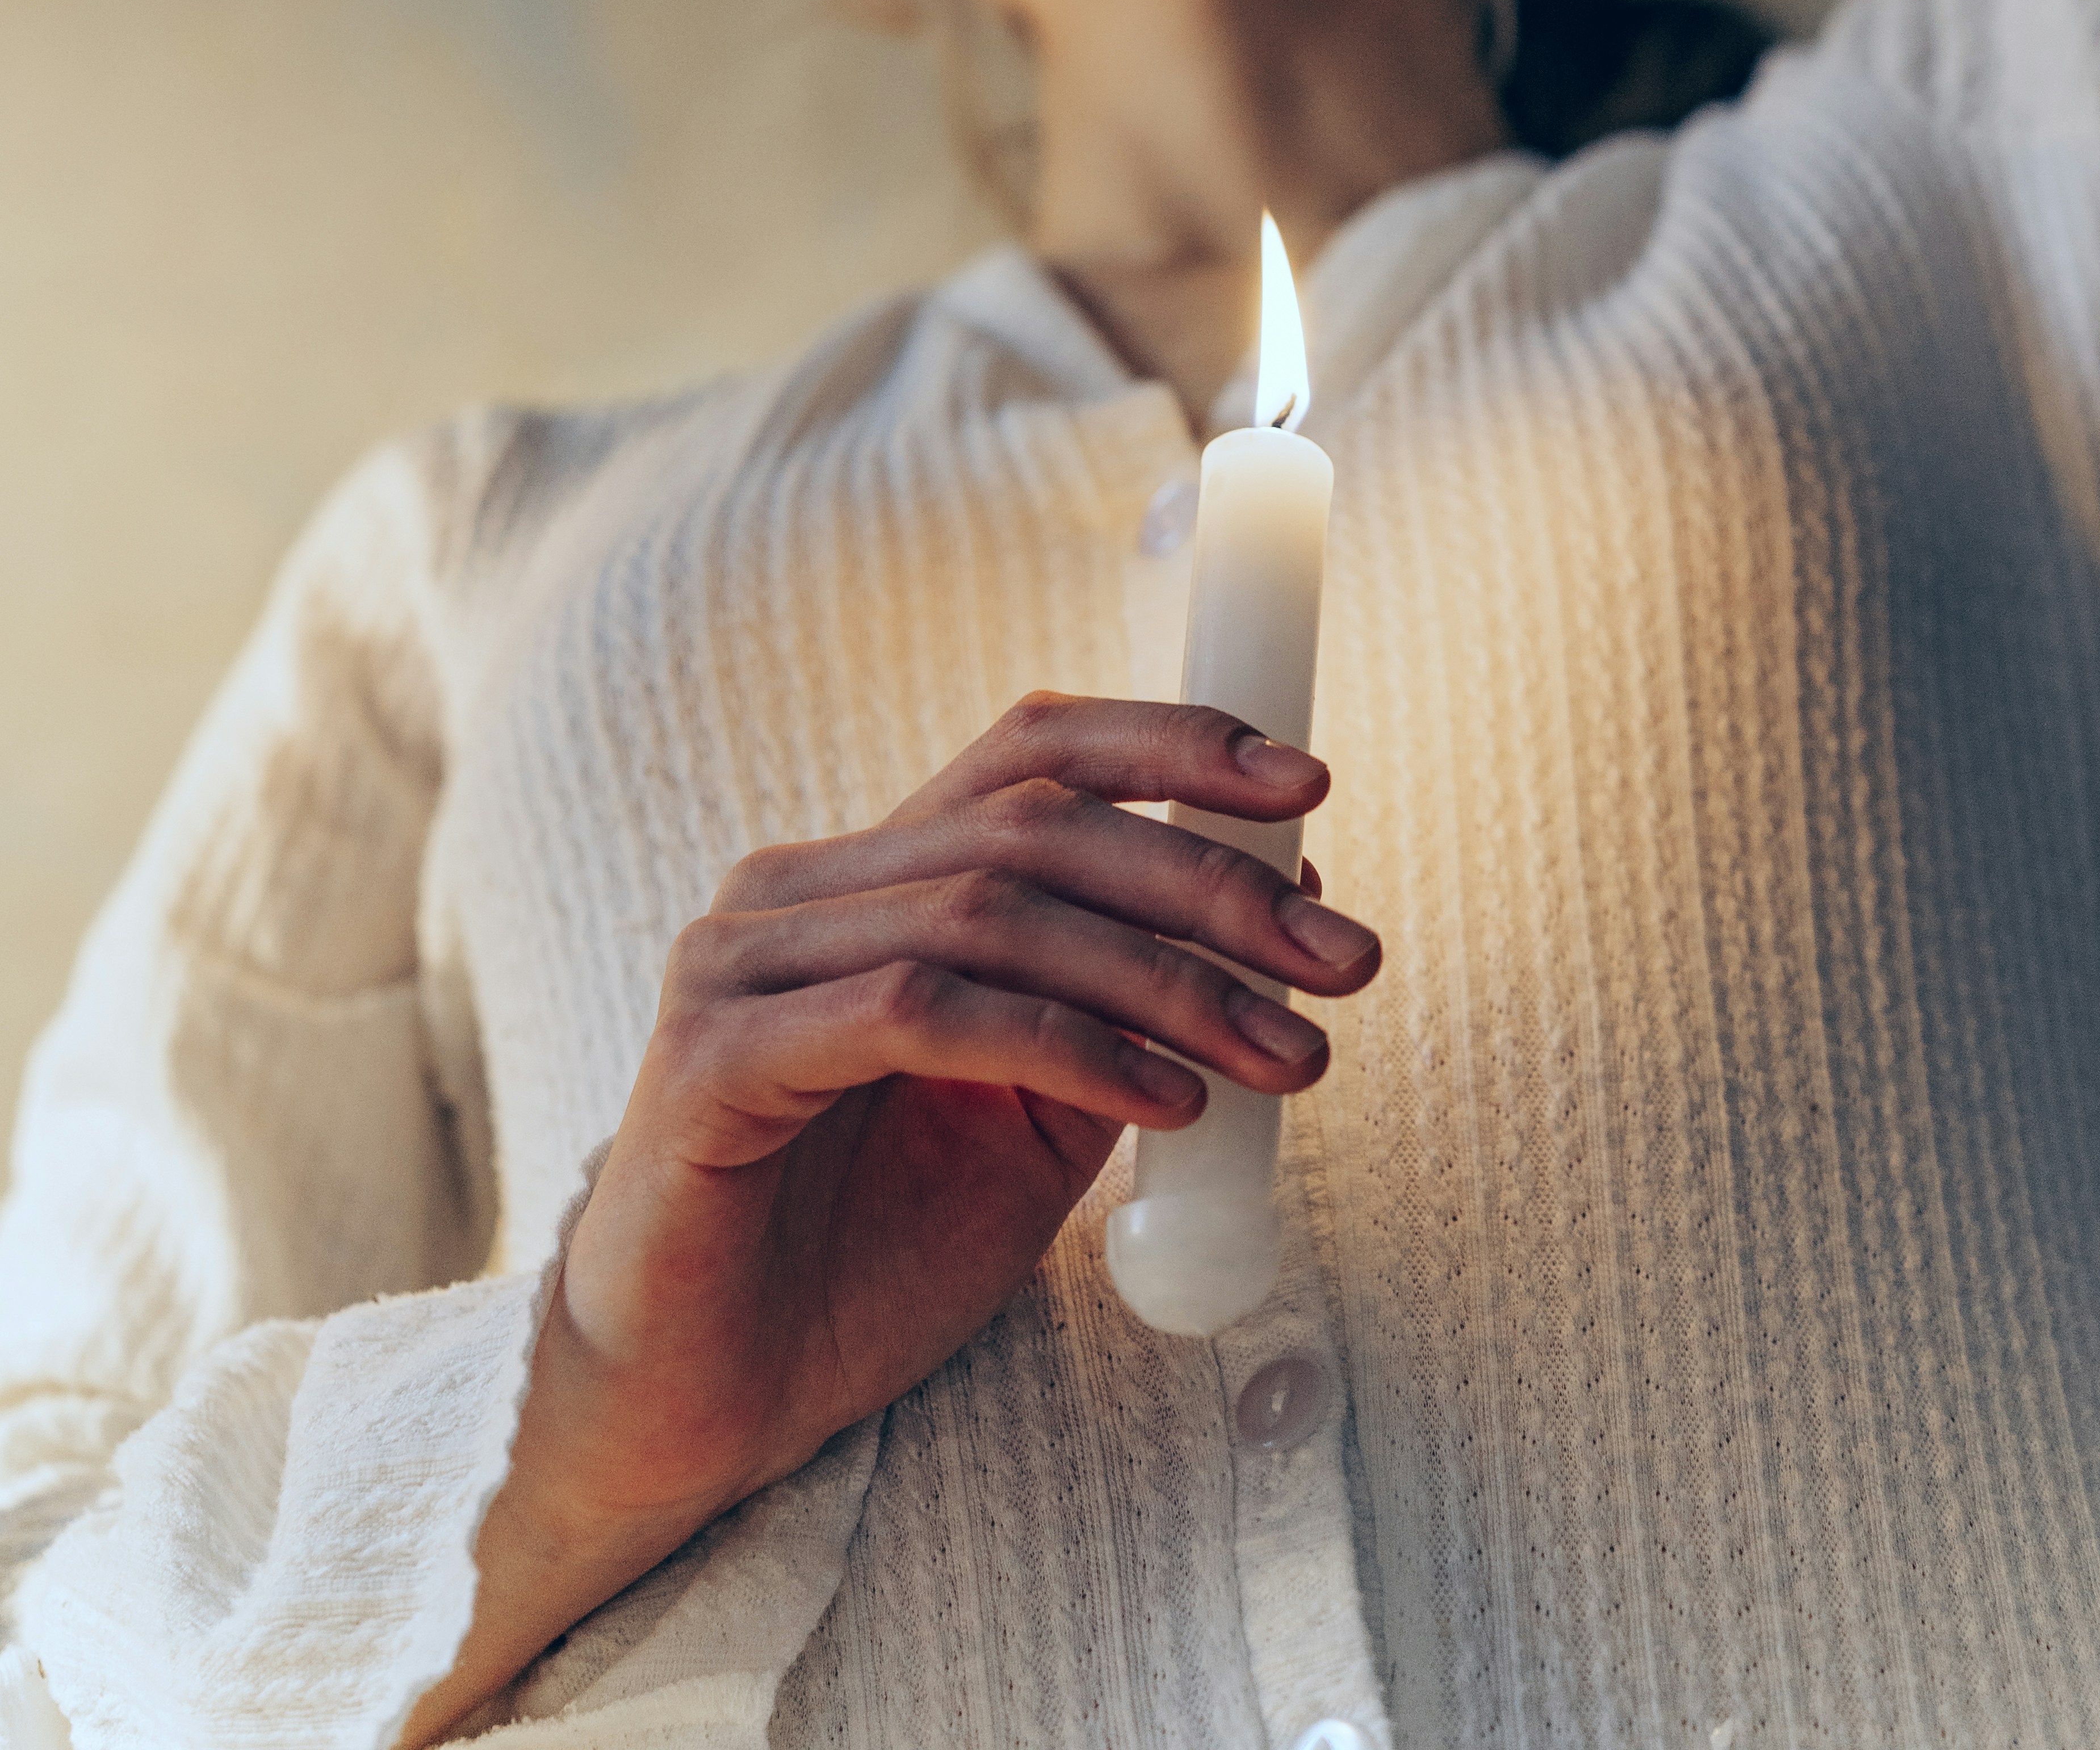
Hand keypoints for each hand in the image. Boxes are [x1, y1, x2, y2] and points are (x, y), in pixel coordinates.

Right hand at [400, 695, 1375, 1741]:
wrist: (702, 1407)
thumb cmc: (859, 1260)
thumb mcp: (1031, 1126)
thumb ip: (1119, 1016)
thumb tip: (1280, 905)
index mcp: (864, 877)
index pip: (1027, 751)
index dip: (1172, 744)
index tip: (1311, 788)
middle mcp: (793, 888)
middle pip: (1030, 824)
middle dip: (1210, 880)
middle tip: (1346, 956)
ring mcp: (740, 961)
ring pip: (992, 911)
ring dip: (1167, 980)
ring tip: (1288, 1056)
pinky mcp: (715, 1057)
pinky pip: (926, 1013)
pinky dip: (1068, 1046)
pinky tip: (1169, 1101)